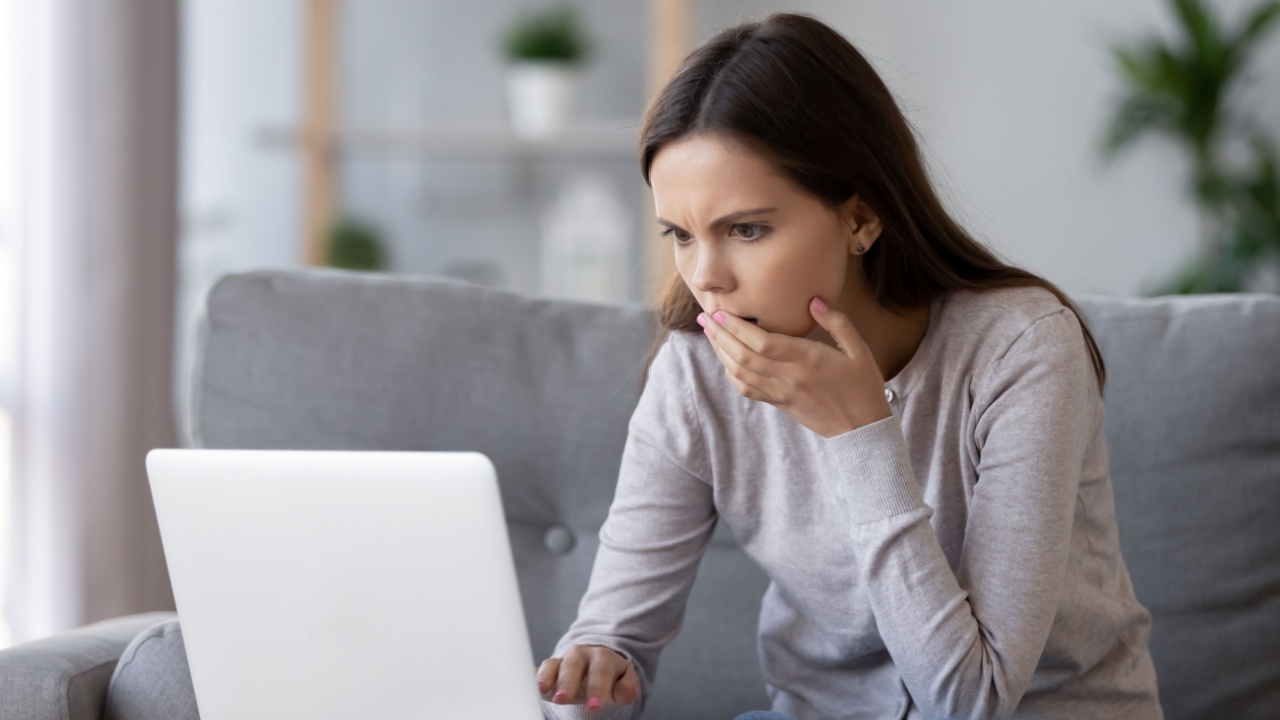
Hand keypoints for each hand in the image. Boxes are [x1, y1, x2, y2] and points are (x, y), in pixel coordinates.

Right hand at [536, 644, 640, 711]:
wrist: (597, 664)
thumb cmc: (612, 677)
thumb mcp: (625, 681)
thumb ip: (628, 687)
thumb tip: (625, 693)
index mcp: (603, 657)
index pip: (600, 670)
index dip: (597, 688)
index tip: (594, 706)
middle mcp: (581, 654)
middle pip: (573, 665)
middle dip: (567, 682)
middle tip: (562, 699)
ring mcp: (563, 660)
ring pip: (553, 665)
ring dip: (546, 678)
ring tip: (541, 690)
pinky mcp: (550, 669)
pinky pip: (539, 669)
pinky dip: (533, 676)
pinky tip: (526, 684)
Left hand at [698, 297, 891, 437]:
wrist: (861, 429)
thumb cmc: (862, 386)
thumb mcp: (858, 349)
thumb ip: (836, 322)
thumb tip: (814, 300)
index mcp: (807, 360)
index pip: (762, 342)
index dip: (737, 327)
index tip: (721, 312)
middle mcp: (789, 377)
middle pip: (743, 356)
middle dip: (720, 336)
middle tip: (704, 318)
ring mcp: (781, 393)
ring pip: (740, 373)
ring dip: (721, 353)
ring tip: (710, 334)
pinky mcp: (779, 403)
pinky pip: (748, 389)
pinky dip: (732, 374)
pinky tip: (725, 360)